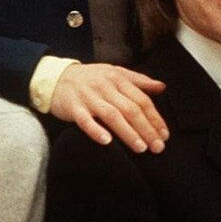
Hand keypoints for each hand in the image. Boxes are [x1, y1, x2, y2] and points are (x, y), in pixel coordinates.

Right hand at [49, 63, 168, 153]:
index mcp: (117, 78)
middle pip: (130, 109)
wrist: (56, 77)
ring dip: (128, 132)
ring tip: (141, 148)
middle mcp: (105, 87)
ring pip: (111, 115)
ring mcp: (89, 97)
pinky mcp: (73, 107)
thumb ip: (138, 80)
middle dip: (146, 129)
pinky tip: (106, 141)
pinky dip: (95, 130)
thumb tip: (162, 87)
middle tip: (158, 147)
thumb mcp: (114, 73)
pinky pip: (85, 120)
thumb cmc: (90, 78)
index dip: (155, 118)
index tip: (164, 135)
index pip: (141, 99)